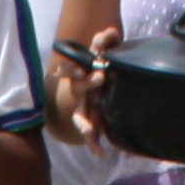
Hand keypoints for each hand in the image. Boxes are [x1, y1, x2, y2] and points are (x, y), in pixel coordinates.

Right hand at [50, 28, 118, 145]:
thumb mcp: (99, 52)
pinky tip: (100, 152)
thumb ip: (105, 41)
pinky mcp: (88, 120)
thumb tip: (111, 31)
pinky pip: (89, 133)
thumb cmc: (95, 67)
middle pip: (78, 87)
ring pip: (80, 116)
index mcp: (80, 72)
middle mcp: (78, 89)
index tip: (81, 66)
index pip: (73, 66)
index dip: (73, 67)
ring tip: (89, 132)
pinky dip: (93, 143)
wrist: (83, 89)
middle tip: (101, 77)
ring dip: (85, 123)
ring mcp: (82, 106)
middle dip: (88, 83)